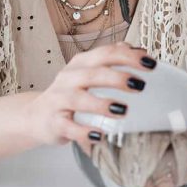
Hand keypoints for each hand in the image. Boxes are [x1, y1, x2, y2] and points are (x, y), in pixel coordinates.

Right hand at [26, 42, 155, 157]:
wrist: (36, 116)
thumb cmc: (70, 94)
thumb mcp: (88, 72)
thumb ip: (111, 61)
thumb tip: (140, 51)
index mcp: (81, 63)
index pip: (106, 53)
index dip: (129, 57)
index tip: (151, 64)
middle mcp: (69, 78)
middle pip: (93, 73)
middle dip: (117, 78)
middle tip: (140, 85)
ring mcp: (59, 100)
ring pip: (78, 99)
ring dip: (101, 104)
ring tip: (123, 111)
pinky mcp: (54, 123)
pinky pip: (68, 127)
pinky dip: (84, 131)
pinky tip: (100, 135)